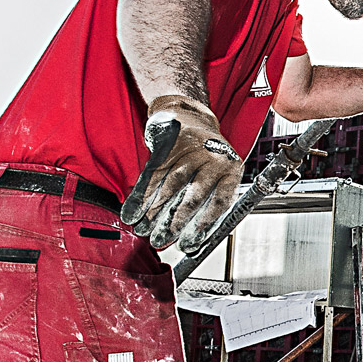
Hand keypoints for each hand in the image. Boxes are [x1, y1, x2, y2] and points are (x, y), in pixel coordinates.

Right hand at [119, 95, 240, 249]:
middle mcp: (213, 158)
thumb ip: (209, 202)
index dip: (202, 226)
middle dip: (174, 223)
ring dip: (154, 213)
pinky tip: (132, 214)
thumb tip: (193, 241)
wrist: (189, 116)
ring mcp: (190, 150)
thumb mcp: (218, 174)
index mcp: (231, 169)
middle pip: (193, 196)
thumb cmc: (205, 156)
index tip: (188, 245)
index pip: (220, 202)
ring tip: (144, 231)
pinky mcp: (168, 146)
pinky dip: (140, 198)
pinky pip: (152, 176)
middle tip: (160, 241)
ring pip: (170, 187)